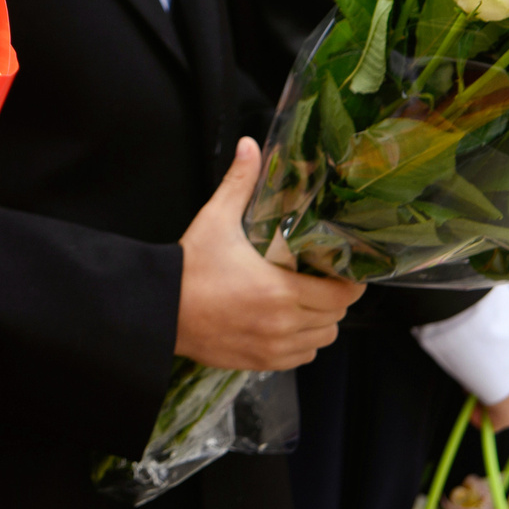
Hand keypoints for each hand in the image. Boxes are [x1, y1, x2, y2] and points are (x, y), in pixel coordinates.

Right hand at [175, 139, 363, 369]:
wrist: (158, 308)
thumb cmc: (190, 266)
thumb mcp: (216, 219)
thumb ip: (239, 183)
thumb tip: (250, 146)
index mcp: (281, 290)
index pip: (343, 295)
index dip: (349, 282)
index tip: (342, 269)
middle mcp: (283, 324)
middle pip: (336, 319)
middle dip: (334, 300)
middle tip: (321, 281)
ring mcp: (272, 348)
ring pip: (321, 341)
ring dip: (320, 323)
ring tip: (305, 303)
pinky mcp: (259, 362)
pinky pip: (300, 358)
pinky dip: (301, 344)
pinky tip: (286, 325)